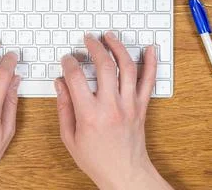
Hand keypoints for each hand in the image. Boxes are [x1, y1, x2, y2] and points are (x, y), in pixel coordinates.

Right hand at [55, 31, 172, 189]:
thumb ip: (64, 108)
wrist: (125, 173)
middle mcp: (111, 106)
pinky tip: (150, 49)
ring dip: (118, 48)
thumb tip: (60, 84)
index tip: (67, 59)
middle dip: (95, 47)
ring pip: (127, 68)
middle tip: (88, 39)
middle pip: (104, 66)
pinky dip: (151, 63)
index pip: (76, 78)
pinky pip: (148, 81)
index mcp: (90, 115)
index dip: (69, 63)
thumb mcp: (70, 137)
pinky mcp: (141, 107)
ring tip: (110, 37)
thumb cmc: (97, 159)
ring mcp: (129, 105)